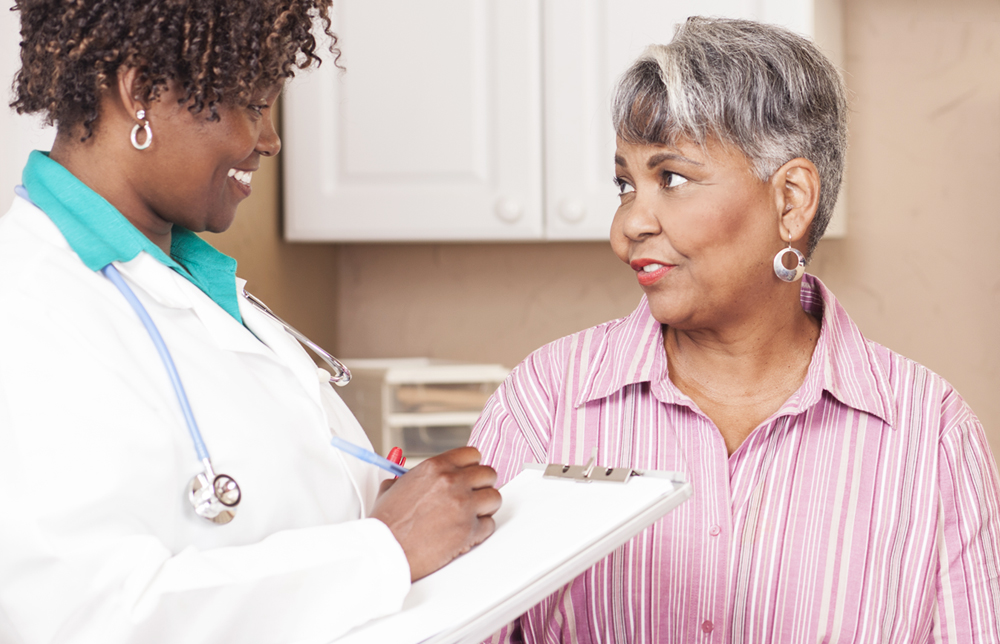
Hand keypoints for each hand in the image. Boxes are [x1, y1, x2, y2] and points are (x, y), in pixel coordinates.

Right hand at [369, 446, 500, 580]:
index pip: (472, 455)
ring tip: (470, 516)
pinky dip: (480, 531)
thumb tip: (412, 478)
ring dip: (485, 508)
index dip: (472, 467)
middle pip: (488, 474)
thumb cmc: (387, 524)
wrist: (385, 550)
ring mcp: (463, 505)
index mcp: (435, 467)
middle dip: (482, 486)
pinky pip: (489, 525)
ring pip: (494, 498)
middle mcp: (452, 482)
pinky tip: (465, 533)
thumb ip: (410, 478)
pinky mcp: (469, 530)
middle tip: (472, 497)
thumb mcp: (393, 488)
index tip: (470, 476)